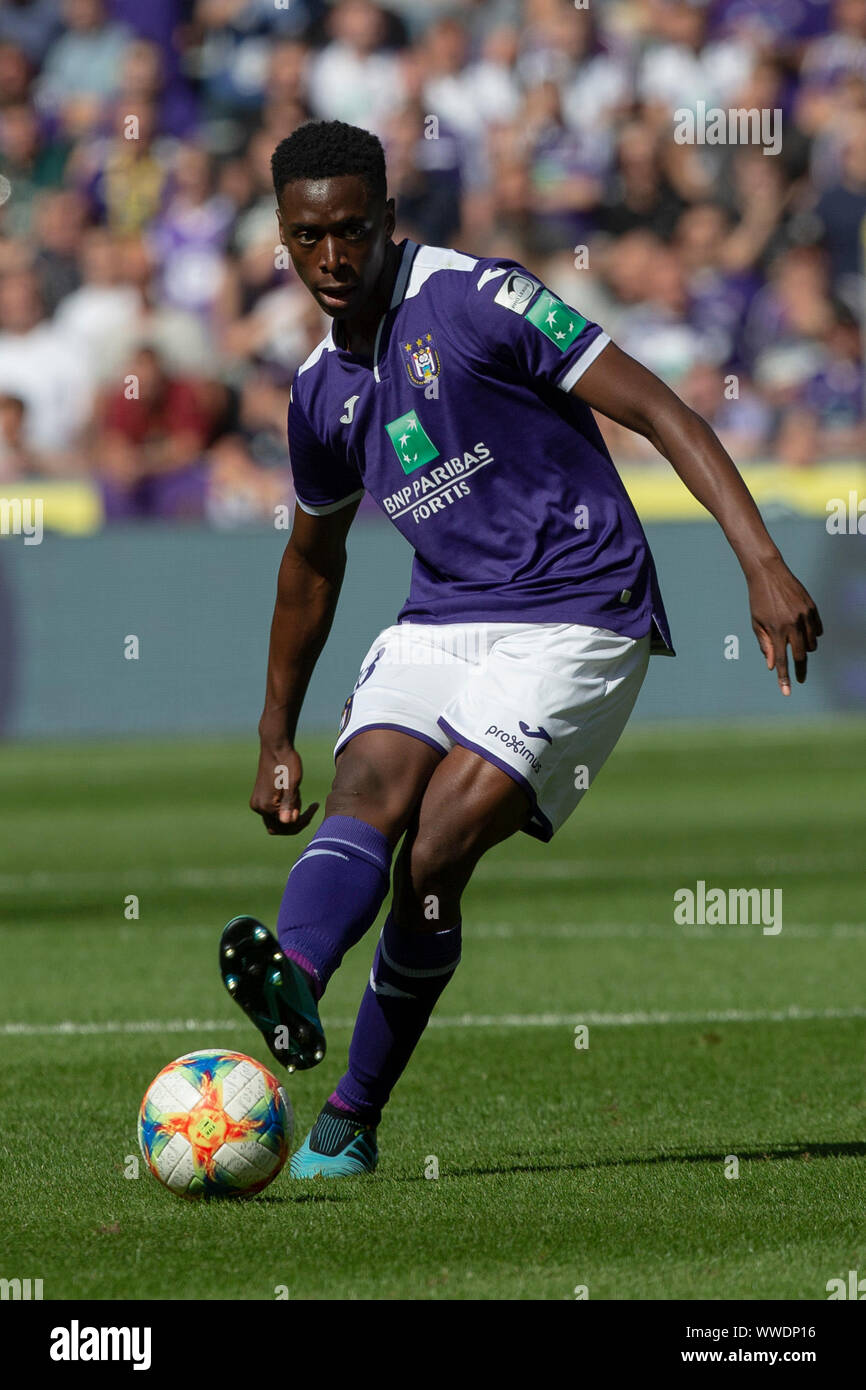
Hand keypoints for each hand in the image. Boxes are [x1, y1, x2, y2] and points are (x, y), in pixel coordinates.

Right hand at [250, 744, 319, 834]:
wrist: (276, 747)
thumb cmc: (287, 763)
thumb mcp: (292, 784)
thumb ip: (289, 804)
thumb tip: (287, 822)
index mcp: (266, 806)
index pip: (286, 826)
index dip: (302, 821)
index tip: (315, 806)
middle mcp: (258, 807)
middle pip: (279, 827)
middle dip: (296, 821)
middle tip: (310, 808)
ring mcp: (257, 803)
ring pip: (277, 819)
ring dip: (291, 812)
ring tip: (299, 794)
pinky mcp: (260, 797)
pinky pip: (274, 811)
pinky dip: (285, 807)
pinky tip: (294, 793)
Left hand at [747, 557, 822, 694]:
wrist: (768, 573)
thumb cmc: (758, 600)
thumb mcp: (756, 623)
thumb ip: (765, 645)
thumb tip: (772, 666)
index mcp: (775, 630)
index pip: (781, 660)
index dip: (784, 678)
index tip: (787, 692)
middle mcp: (792, 624)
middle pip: (801, 655)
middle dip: (800, 670)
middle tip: (800, 678)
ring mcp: (804, 615)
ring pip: (812, 644)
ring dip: (806, 650)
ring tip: (796, 645)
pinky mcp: (812, 608)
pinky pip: (817, 630)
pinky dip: (813, 635)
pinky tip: (804, 633)